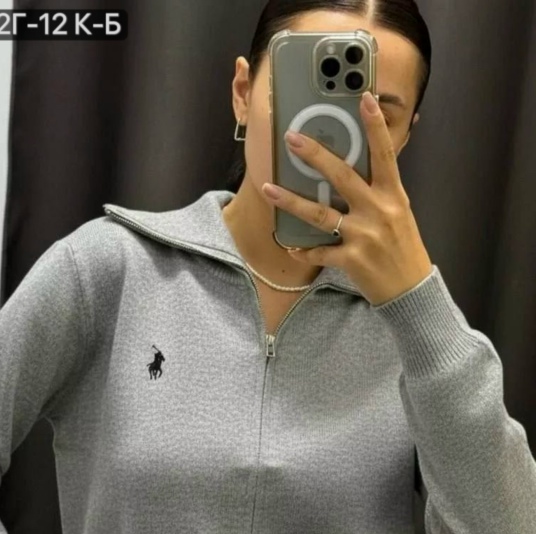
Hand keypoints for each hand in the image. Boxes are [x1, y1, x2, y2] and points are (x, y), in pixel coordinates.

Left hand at [261, 90, 432, 306]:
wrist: (411, 289)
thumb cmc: (402, 248)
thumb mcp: (398, 213)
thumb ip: (378, 192)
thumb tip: (353, 171)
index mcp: (393, 195)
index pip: (384, 154)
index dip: (374, 126)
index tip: (363, 98)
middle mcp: (378, 211)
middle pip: (342, 176)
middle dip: (315, 155)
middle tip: (292, 139)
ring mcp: (364, 235)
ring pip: (320, 213)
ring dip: (290, 201)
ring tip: (268, 188)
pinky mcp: (351, 259)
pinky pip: (319, 252)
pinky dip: (303, 250)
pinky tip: (290, 246)